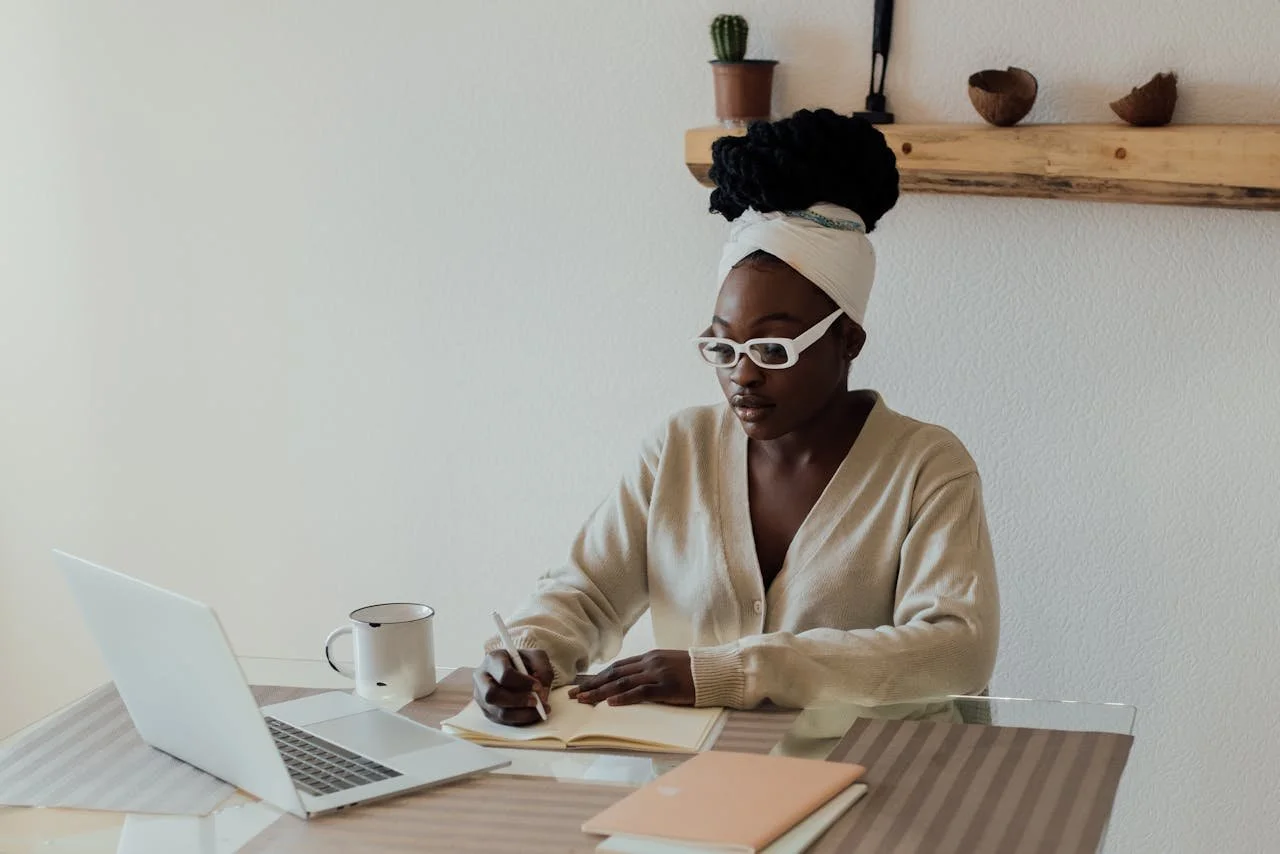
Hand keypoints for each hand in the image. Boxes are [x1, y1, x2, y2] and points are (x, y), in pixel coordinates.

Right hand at [473, 649, 553, 725]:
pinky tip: (531, 713)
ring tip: (538, 709)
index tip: (539, 687)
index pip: (504, 674)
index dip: (523, 683)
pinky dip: (519, 719)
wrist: (516, 668)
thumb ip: (543, 670)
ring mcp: (481, 695)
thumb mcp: (537, 657)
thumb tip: (541, 693)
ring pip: (498, 712)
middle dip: (518, 701)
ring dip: (522, 714)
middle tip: (537, 702)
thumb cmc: (525, 662)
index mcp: (493, 659)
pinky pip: (502, 721)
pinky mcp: (486, 710)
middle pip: (493, 695)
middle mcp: (482, 677)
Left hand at [568, 650, 694, 706]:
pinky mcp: (667, 688)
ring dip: (601, 692)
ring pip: (622, 683)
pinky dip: (624, 698)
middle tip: (573, 695)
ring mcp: (658, 674)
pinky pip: (641, 692)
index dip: (597, 676)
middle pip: (614, 674)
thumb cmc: (693, 671)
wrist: (716, 670)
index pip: (617, 667)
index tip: (581, 685)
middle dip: (591, 684)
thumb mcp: (668, 665)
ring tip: (585, 700)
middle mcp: (650, 663)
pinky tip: (611, 703)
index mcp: (649, 657)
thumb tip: (632, 682)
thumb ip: (650, 671)